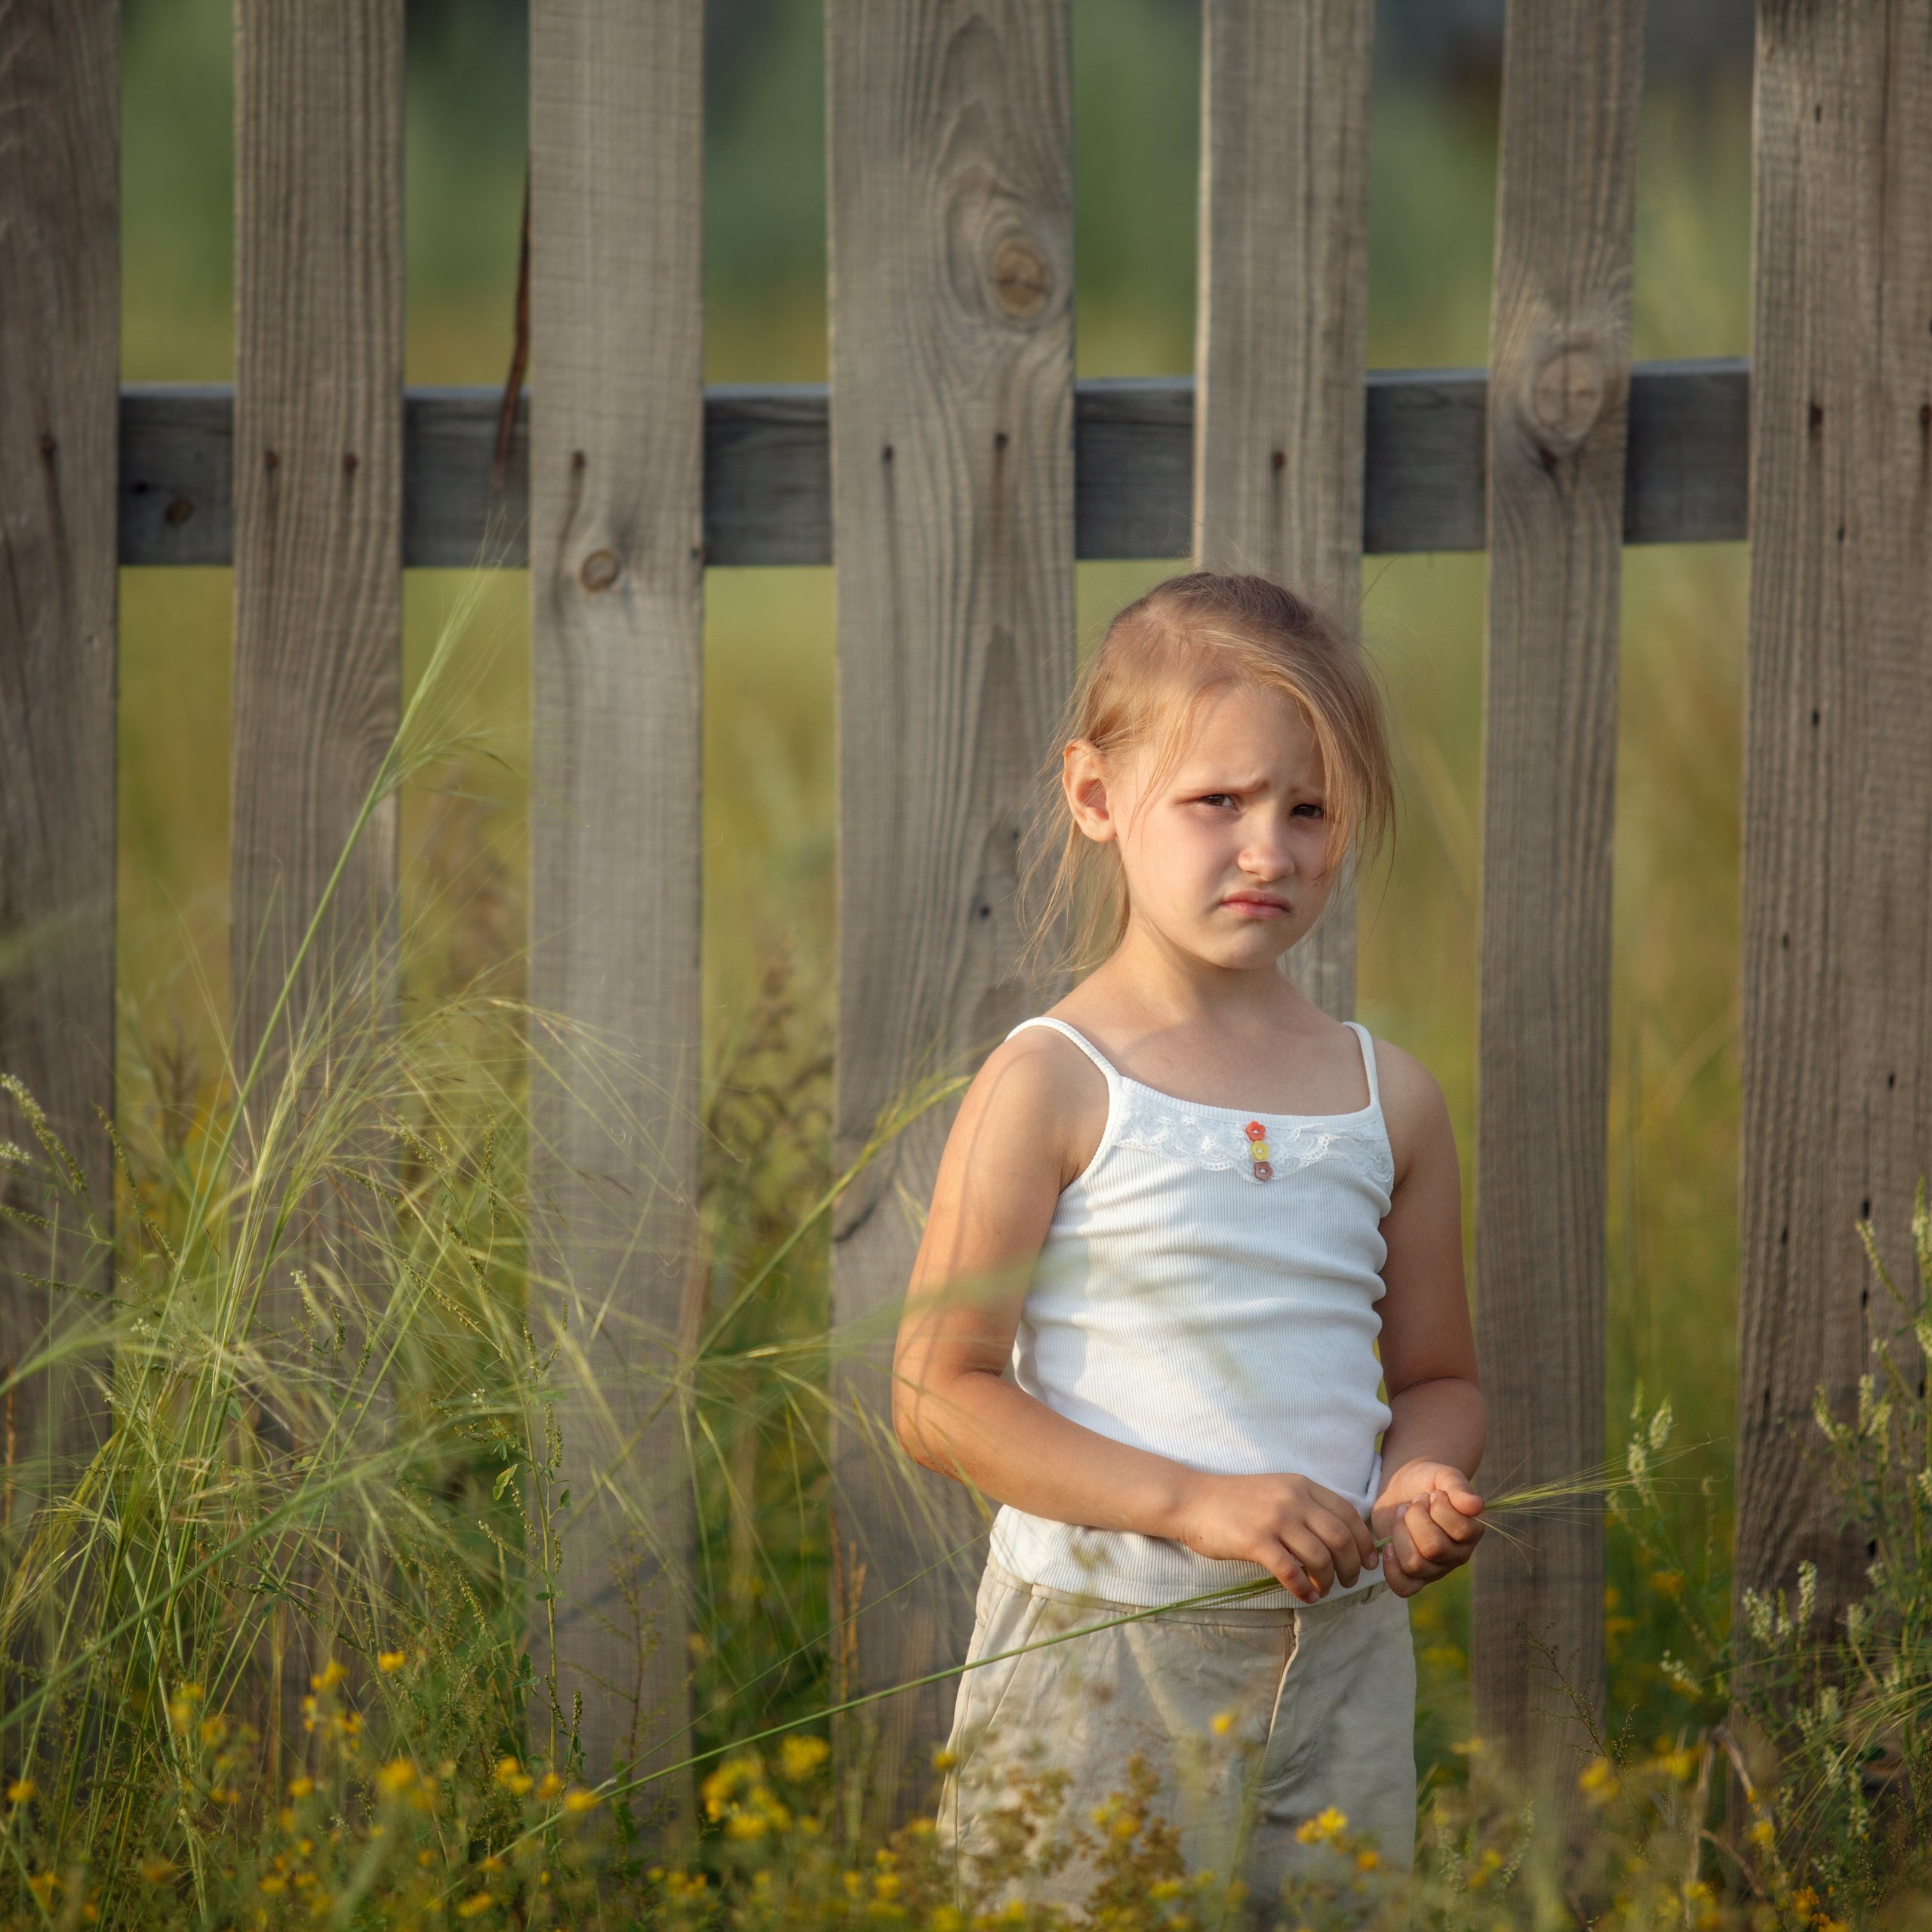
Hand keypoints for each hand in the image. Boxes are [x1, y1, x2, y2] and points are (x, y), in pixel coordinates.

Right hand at [1171, 1471, 1377, 1603]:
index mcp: (1301, 1485)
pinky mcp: (1256, 1540)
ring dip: (1329, 1580)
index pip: (1349, 1513)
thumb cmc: (1236, 1501)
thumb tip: (1340, 1539)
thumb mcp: (1277, 1490)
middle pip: (1340, 1538)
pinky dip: (1304, 1588)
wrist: (1193, 1500)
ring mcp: (1274, 1519)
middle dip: (1352, 1565)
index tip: (1368, 1561)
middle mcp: (1293, 1499)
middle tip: (1350, 1581)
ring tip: (1324, 1590)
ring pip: (1320, 1557)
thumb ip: (1306, 1505)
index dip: (1364, 1541)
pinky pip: (1291, 1571)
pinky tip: (1305, 1595)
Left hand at [1370, 1460, 1484, 1597]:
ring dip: (1401, 1534)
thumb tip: (1477, 1506)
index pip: (1459, 1530)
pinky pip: (1404, 1587)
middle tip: (1414, 1504)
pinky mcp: (1413, 1574)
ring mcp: (1436, 1568)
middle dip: (1416, 1517)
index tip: (1434, 1493)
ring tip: (1403, 1517)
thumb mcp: (1444, 1475)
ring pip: (1415, 1564)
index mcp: (1472, 1532)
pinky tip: (1388, 1546)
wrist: (1406, 1485)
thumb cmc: (1429, 1480)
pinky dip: (1392, 1568)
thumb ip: (1459, 1488)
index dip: (1440, 1508)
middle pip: (1433, 1548)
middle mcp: (1457, 1554)